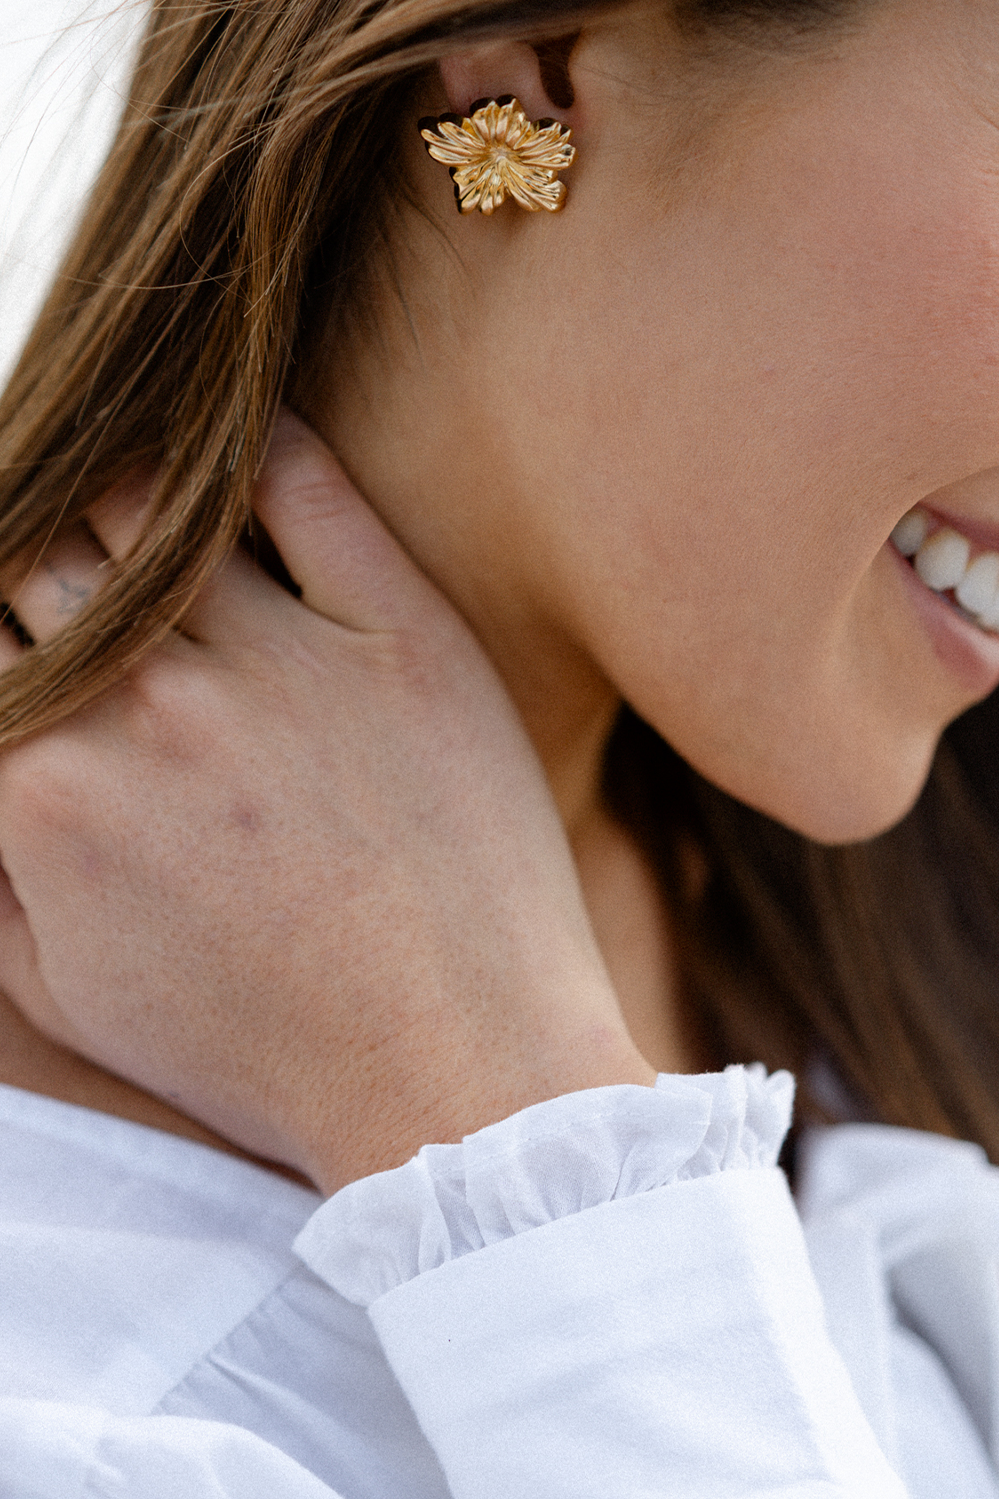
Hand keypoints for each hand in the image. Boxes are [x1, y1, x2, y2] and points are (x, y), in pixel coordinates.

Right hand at [0, 414, 651, 1190]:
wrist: (456, 1070)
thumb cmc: (259, 1048)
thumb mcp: (64, 988)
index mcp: (47, 792)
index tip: (26, 616)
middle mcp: (146, 707)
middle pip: (41, 551)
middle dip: (38, 544)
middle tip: (74, 555)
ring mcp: (281, 660)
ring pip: (149, 502)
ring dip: (119, 481)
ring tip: (134, 491)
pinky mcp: (403, 636)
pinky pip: (305, 485)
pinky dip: (254, 439)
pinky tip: (235, 427)